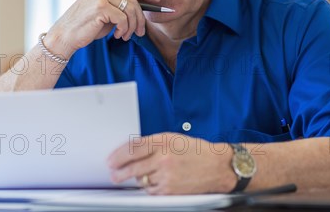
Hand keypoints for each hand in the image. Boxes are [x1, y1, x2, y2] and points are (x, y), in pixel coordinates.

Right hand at [45, 0, 160, 57]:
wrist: (64, 36)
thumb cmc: (85, 26)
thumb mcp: (105, 13)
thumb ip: (119, 7)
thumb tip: (141, 9)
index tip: (157, 1)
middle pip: (133, 1)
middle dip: (140, 19)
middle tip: (140, 32)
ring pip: (130, 10)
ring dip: (132, 27)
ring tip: (125, 36)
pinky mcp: (100, 6)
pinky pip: (123, 19)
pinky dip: (124, 29)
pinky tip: (117, 35)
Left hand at [107, 133, 236, 194]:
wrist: (217, 166)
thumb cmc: (197, 151)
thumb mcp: (174, 139)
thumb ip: (154, 143)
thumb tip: (133, 151)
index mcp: (164, 141)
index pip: (133, 147)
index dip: (118, 155)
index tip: (111, 159)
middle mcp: (164, 157)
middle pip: (132, 166)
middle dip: (119, 171)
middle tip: (113, 173)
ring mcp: (167, 174)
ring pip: (140, 179)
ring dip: (136, 179)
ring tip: (137, 176)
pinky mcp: (170, 189)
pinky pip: (151, 190)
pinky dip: (149, 187)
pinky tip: (153, 181)